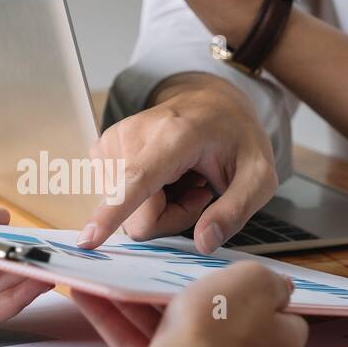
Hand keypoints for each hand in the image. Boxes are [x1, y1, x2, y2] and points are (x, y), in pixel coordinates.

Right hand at [71, 261, 307, 346]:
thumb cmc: (221, 329)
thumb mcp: (255, 282)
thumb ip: (268, 280)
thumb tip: (280, 287)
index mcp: (280, 344)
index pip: (277, 315)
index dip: (254, 292)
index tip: (230, 275)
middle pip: (218, 322)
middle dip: (189, 295)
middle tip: (168, 270)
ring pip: (171, 331)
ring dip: (141, 302)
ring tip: (120, 273)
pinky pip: (141, 346)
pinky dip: (117, 320)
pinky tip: (91, 294)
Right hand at [78, 72, 277, 253]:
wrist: (211, 102)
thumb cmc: (235, 138)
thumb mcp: (260, 175)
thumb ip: (236, 210)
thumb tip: (203, 243)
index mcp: (173, 136)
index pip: (137, 182)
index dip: (112, 213)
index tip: (88, 239)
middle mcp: (132, 135)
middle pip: (138, 216)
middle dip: (171, 217)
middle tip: (199, 188)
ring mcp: (111, 142)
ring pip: (128, 214)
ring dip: (160, 208)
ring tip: (184, 178)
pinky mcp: (101, 152)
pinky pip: (119, 202)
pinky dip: (145, 199)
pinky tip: (166, 176)